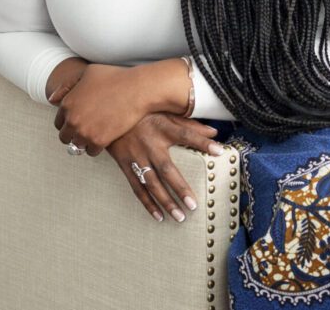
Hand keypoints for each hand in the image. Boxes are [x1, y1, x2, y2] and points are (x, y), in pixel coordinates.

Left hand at [51, 63, 148, 153]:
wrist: (137, 89)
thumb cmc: (115, 78)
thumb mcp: (87, 73)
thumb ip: (67, 85)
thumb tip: (52, 99)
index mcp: (67, 103)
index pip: (59, 122)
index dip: (69, 121)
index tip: (80, 120)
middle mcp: (72, 119)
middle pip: (65, 137)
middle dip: (74, 134)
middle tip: (88, 129)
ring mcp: (84, 132)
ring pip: (76, 146)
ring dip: (84, 142)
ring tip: (96, 134)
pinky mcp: (98, 141)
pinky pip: (91, 152)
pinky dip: (96, 147)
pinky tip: (104, 138)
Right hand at [106, 112, 224, 222]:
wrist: (108, 114)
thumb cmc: (143, 113)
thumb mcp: (165, 112)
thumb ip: (189, 123)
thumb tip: (214, 132)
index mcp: (162, 127)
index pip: (186, 134)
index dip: (202, 142)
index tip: (220, 151)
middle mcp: (149, 144)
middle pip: (167, 169)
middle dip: (180, 188)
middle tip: (193, 205)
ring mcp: (136, 157)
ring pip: (151, 184)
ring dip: (165, 201)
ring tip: (180, 217)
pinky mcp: (125, 166)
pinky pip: (137, 188)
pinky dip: (148, 203)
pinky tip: (159, 216)